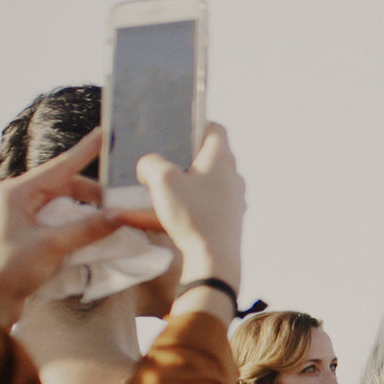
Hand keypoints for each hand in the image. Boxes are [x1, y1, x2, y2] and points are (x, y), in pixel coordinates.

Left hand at [0, 126, 132, 326]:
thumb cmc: (11, 270)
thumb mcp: (53, 246)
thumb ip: (89, 228)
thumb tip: (121, 215)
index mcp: (17, 193)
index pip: (59, 167)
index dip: (84, 151)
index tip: (104, 134)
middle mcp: (18, 199)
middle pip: (65, 186)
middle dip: (94, 194)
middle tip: (122, 202)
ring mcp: (23, 215)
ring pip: (65, 203)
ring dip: (89, 211)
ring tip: (114, 219)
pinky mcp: (29, 231)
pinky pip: (61, 219)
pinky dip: (80, 223)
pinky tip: (97, 231)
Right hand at [137, 123, 245, 298]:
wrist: (214, 259)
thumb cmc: (193, 216)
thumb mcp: (162, 180)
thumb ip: (151, 163)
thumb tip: (149, 165)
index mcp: (222, 159)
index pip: (214, 129)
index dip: (195, 124)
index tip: (175, 129)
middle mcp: (233, 177)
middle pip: (208, 157)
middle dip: (183, 157)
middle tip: (160, 160)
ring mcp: (234, 199)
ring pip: (205, 182)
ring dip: (184, 183)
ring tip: (158, 188)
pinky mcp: (228, 219)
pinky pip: (204, 204)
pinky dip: (187, 204)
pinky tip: (165, 212)